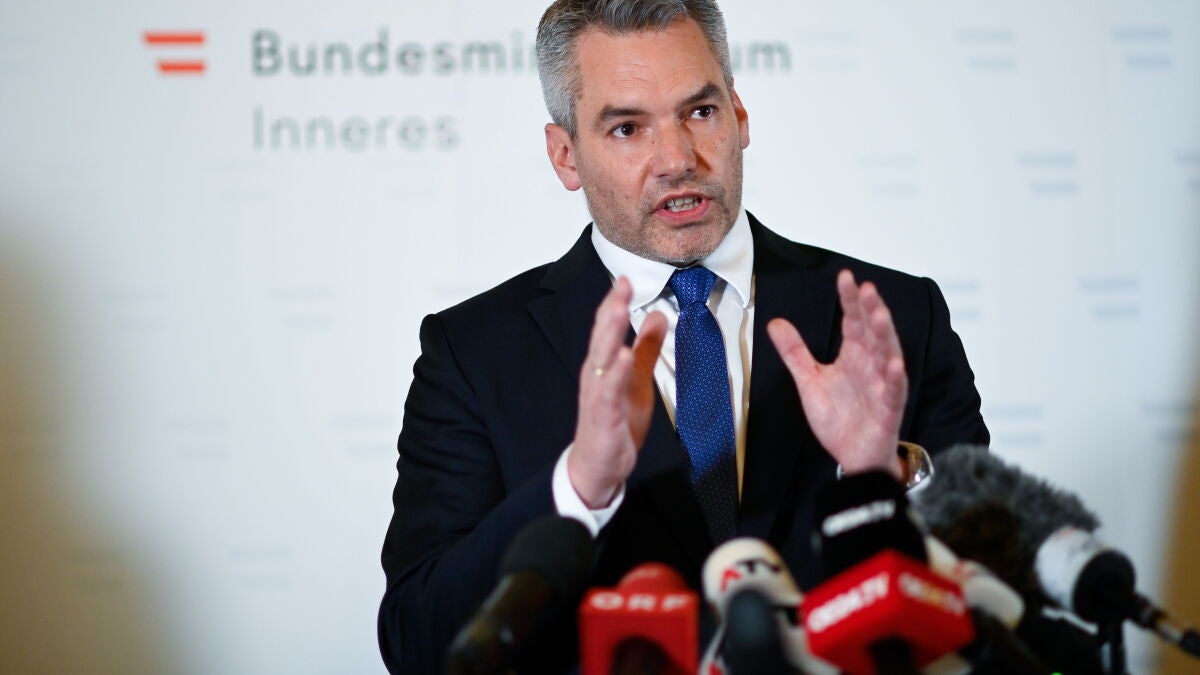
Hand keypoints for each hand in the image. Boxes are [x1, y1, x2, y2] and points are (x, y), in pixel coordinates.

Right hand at [568, 277, 667, 507]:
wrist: (598, 465)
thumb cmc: (614, 422)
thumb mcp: (637, 378)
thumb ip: (646, 348)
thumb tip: (659, 315)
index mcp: (603, 364)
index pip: (607, 327)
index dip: (615, 302)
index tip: (625, 278)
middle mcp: (595, 375)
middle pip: (602, 336)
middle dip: (610, 310)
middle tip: (621, 284)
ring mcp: (597, 394)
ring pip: (602, 358)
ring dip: (610, 334)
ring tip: (619, 310)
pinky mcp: (603, 416)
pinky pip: (608, 392)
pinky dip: (615, 374)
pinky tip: (624, 357)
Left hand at [767, 270, 906, 478]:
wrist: (852, 455)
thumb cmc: (840, 418)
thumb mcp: (809, 381)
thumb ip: (795, 352)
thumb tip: (775, 323)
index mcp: (854, 355)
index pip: (853, 321)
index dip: (850, 300)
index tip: (845, 278)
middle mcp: (870, 365)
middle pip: (872, 333)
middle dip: (870, 310)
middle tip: (866, 288)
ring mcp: (881, 386)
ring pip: (887, 356)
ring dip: (885, 336)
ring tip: (880, 316)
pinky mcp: (888, 409)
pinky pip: (893, 392)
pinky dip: (894, 378)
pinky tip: (893, 364)